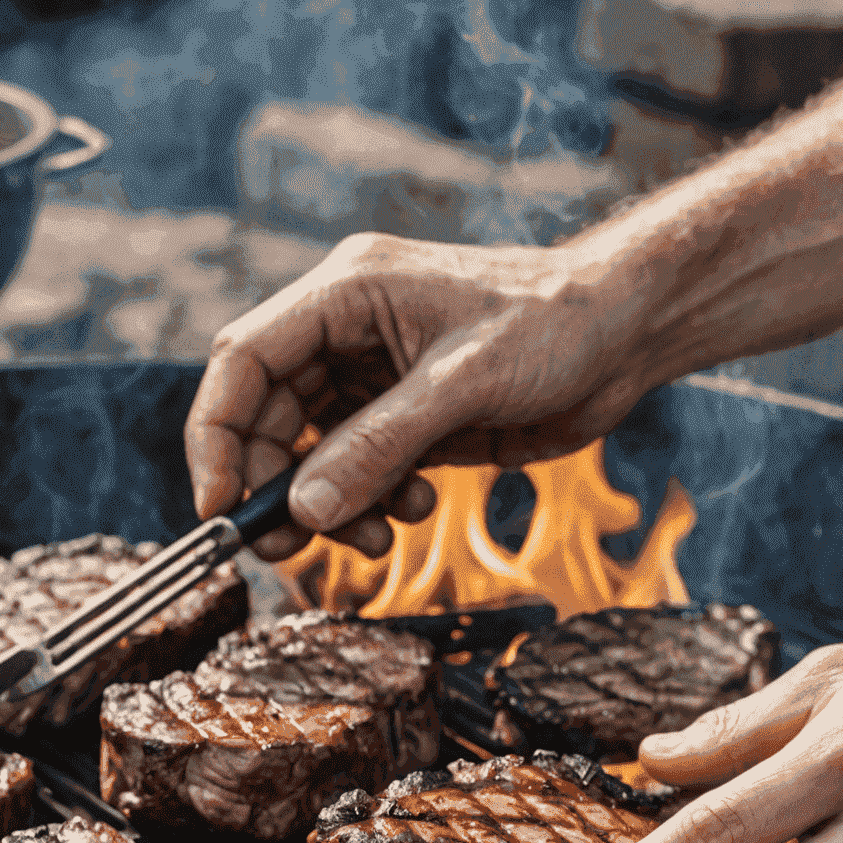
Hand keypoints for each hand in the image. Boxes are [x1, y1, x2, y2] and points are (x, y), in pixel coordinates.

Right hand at [184, 231, 647, 560]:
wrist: (624, 334)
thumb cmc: (553, 325)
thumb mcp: (461, 385)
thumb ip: (379, 446)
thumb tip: (304, 511)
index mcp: (346, 294)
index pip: (243, 360)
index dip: (218, 434)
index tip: (219, 506)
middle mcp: (349, 334)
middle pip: (270, 415)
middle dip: (275, 485)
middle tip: (287, 548)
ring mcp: (378, 379)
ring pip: (314, 452)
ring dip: (329, 505)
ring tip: (369, 539)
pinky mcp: (410, 418)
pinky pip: (361, 469)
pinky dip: (370, 502)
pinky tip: (412, 508)